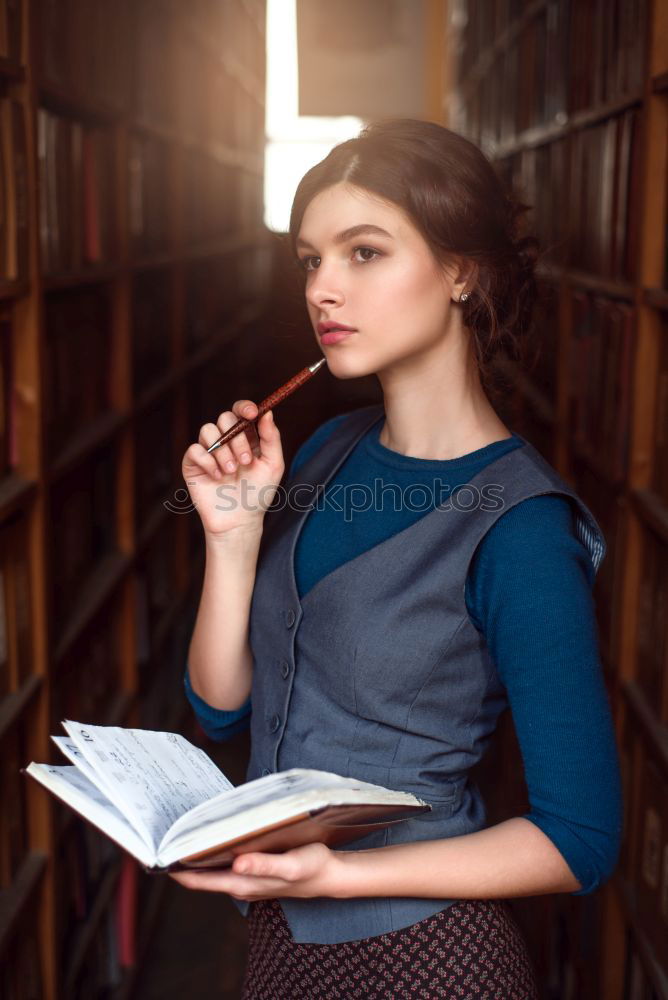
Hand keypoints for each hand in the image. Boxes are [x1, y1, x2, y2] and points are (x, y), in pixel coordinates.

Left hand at [168, 843, 342, 900]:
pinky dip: (212, 852)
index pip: (197, 880)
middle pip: (198, 875)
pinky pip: (223, 863)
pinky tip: (211, 837)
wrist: (329, 875)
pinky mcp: (251, 871)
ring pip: (210, 869)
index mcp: (241, 883)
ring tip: (179, 832)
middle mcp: (238, 883)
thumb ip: (264, 866)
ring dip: (195, 854)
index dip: (175, 869)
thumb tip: (236, 863)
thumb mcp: (291, 865)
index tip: (158, 852)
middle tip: (163, 834)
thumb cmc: (311, 868)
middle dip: (180, 858)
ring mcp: (244, 878)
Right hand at [181, 399, 284, 536]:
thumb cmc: (258, 494)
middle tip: (245, 461)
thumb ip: (272, 438)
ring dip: (223, 451)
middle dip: (237, 439)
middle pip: (224, 418)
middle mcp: (226, 441)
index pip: (240, 411)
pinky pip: (195, 449)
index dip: (244, 407)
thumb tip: (267, 412)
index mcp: (246, 437)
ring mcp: (209, 451)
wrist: (240, 520)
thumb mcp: (273, 465)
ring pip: (208, 430)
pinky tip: (218, 476)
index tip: (250, 413)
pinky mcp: (193, 464)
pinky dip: (208, 461)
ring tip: (231, 472)